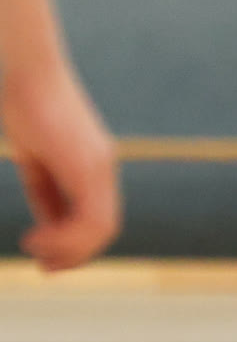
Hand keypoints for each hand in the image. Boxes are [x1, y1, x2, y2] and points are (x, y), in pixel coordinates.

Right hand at [1, 58, 118, 270]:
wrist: (28, 74)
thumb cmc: (26, 108)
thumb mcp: (37, 159)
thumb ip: (48, 191)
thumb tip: (49, 226)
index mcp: (93, 168)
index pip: (98, 218)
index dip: (76, 245)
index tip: (46, 258)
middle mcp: (103, 168)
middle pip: (104, 229)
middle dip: (75, 255)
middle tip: (45, 268)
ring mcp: (99, 166)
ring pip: (100, 227)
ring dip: (68, 249)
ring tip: (36, 251)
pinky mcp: (88, 164)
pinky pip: (90, 216)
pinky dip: (65, 237)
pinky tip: (36, 238)